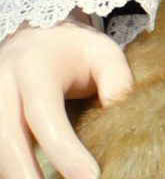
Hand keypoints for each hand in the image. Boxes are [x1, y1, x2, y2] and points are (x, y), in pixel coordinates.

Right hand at [0, 16, 132, 178]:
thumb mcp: (102, 51)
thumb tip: (118, 113)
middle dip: (28, 176)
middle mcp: (3, 85)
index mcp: (33, 67)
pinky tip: (34, 178)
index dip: (64, 151)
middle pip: (8, 142)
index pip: (44, 114)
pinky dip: (10, 170)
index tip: (91, 178)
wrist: (36, 35)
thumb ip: (116, 79)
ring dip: (17, 175)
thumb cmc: (73, 49)